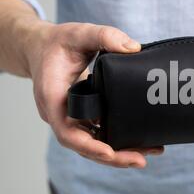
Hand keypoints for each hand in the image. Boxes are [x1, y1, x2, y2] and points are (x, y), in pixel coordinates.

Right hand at [25, 21, 163, 167]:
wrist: (44, 48)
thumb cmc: (59, 43)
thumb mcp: (79, 33)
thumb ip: (104, 36)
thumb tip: (133, 48)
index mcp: (53, 97)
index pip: (66, 132)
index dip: (87, 145)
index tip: (109, 152)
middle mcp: (61, 114)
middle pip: (84, 146)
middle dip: (112, 157)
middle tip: (141, 160)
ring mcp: (71, 118)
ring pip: (93, 143)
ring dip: (118, 152)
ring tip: (149, 153)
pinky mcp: (82, 116)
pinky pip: (98, 133)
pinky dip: (117, 140)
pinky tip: (140, 140)